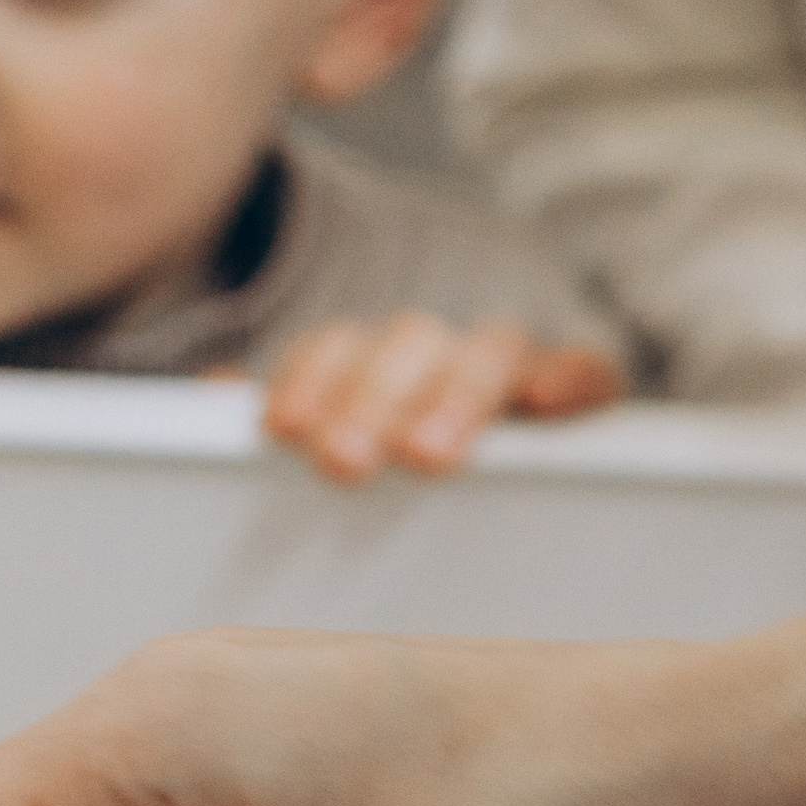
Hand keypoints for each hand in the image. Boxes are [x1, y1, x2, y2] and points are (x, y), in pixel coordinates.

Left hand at [262, 315, 620, 480]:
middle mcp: (441, 350)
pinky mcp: (581, 384)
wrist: (512, 446)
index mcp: (370, 358)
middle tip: (343, 460)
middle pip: (408, 345)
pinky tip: (547, 403)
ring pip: (487, 353)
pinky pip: (587, 368)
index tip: (284, 427)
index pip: (338, 346)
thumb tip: (217, 386)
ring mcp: (511, 366)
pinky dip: (572, 376)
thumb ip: (286, 413)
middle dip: (372, 399)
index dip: (310, 377)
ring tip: (426, 455)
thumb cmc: (389, 453)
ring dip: (454, 398)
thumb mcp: (326, 439)